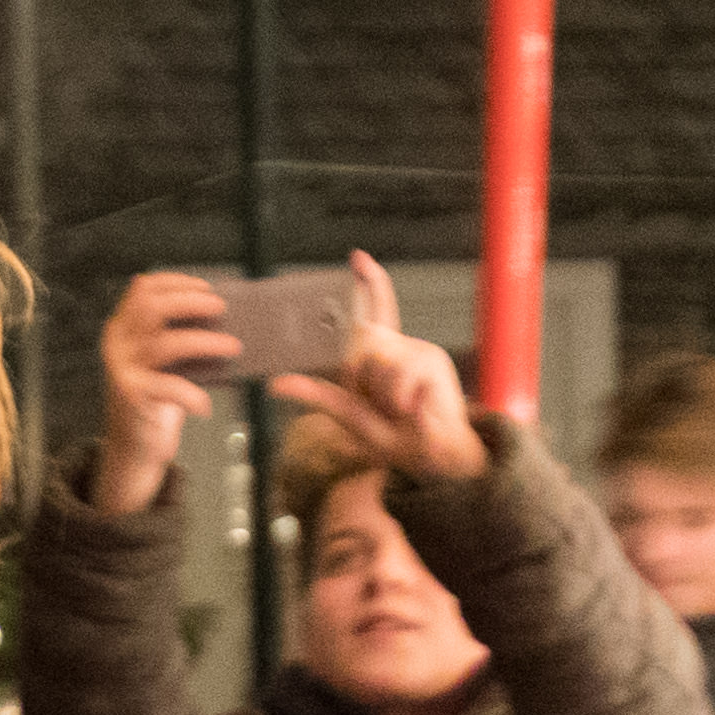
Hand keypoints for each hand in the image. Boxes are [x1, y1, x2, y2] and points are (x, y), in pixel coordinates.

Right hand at [90, 272, 238, 512]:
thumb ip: (179, 334)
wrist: (134, 447)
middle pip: (151, 307)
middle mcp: (118, 343)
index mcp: (124, 328)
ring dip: (205, 342)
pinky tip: (205, 405)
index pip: (143, 290)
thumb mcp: (166, 361)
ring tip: (233, 347)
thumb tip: (221, 313)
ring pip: (166, 344)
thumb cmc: (158, 399)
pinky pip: (170, 387)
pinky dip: (193, 395)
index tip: (206, 287)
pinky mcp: (131, 396)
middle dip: (190, 302)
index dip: (175, 282)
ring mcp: (122, 369)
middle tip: (221, 308)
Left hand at [286, 253, 485, 482]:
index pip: (377, 311)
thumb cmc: (396, 437)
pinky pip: (399, 376)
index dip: (370, 283)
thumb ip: (317, 396)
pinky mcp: (432, 363)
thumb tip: (275, 384)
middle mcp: (401, 347)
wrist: (439, 457)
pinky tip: (414, 409)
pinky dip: (400, 399)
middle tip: (388, 406)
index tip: (357, 257)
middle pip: (363, 341)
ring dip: (384, 394)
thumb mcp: (350, 416)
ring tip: (402, 411)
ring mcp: (419, 352)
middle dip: (364, 378)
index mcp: (383, 355)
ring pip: (379, 361)